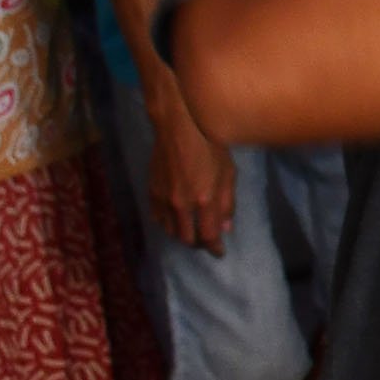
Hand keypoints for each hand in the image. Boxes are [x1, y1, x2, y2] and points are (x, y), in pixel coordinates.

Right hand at [147, 80, 237, 252]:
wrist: (179, 126)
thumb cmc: (211, 145)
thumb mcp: (228, 173)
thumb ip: (227, 203)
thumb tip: (226, 227)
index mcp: (204, 200)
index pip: (209, 236)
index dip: (215, 248)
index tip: (220, 252)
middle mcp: (181, 204)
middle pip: (187, 238)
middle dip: (199, 244)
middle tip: (206, 241)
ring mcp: (164, 199)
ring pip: (170, 230)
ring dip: (182, 235)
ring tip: (192, 231)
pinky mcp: (151, 191)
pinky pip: (157, 218)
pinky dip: (167, 224)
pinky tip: (174, 220)